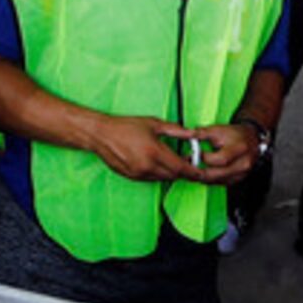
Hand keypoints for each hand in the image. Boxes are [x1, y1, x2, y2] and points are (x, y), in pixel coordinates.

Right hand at [86, 115, 212, 183]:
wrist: (101, 135)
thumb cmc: (126, 126)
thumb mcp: (153, 124)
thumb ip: (176, 131)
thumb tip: (193, 134)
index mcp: (155, 152)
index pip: (180, 168)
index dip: (193, 171)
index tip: (201, 172)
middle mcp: (147, 166)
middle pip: (173, 175)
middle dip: (182, 171)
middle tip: (187, 161)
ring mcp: (139, 174)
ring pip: (162, 178)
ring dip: (170, 172)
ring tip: (170, 159)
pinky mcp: (132, 177)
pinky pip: (151, 179)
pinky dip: (158, 173)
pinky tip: (156, 162)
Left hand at [187, 121, 264, 185]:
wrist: (251, 140)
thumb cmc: (235, 134)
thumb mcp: (219, 129)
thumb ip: (202, 133)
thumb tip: (186, 135)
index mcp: (240, 149)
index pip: (220, 160)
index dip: (204, 158)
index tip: (193, 154)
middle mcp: (243, 164)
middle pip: (216, 174)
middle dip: (199, 170)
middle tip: (189, 164)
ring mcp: (241, 174)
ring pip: (216, 181)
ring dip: (202, 176)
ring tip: (194, 167)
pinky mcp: (237, 180)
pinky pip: (219, 183)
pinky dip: (210, 178)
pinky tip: (204, 171)